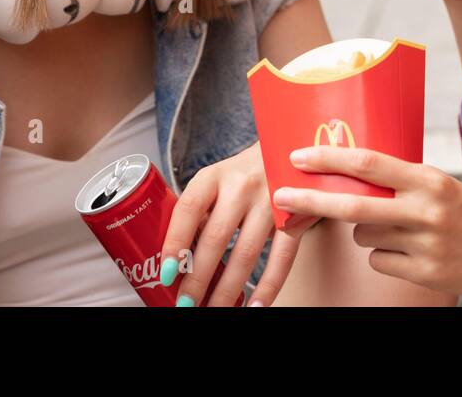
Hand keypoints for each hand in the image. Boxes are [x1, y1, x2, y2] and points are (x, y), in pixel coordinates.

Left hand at [159, 141, 317, 306]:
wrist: (289, 150)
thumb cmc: (243, 175)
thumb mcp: (217, 181)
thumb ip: (201, 213)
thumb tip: (179, 262)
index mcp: (214, 176)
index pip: (188, 209)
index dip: (175, 243)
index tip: (166, 274)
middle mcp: (242, 186)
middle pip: (215, 238)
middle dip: (198, 279)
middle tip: (185, 304)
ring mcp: (271, 201)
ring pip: (246, 254)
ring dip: (227, 290)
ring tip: (213, 310)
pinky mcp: (294, 217)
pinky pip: (281, 258)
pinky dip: (268, 287)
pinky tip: (255, 306)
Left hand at [272, 146, 461, 298]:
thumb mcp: (441, 185)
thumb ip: (402, 182)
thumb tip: (348, 173)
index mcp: (429, 180)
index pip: (369, 163)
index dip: (329, 158)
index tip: (299, 155)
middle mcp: (426, 211)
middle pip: (352, 204)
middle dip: (311, 199)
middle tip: (282, 194)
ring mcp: (424, 246)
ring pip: (364, 236)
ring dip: (366, 230)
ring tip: (400, 227)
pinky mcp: (424, 275)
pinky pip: (379, 261)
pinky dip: (384, 255)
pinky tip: (412, 251)